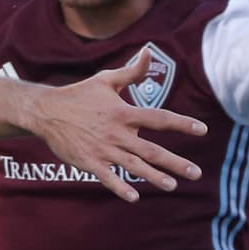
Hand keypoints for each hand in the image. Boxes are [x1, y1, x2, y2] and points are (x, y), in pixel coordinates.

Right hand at [31, 48, 206, 201]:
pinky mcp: (88, 162)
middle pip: (151, 150)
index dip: (182, 124)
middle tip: (196, 173)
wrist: (46, 111)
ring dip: (154, 177)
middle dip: (175, 162)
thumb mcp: (105, 80)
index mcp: (123, 112)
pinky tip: (134, 198)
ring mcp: (103, 149)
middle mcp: (116, 133)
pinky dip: (120, 188)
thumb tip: (148, 52)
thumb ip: (131, 72)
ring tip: (172, 185)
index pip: (159, 118)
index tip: (202, 130)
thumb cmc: (79, 94)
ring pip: (134, 166)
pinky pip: (107, 177)